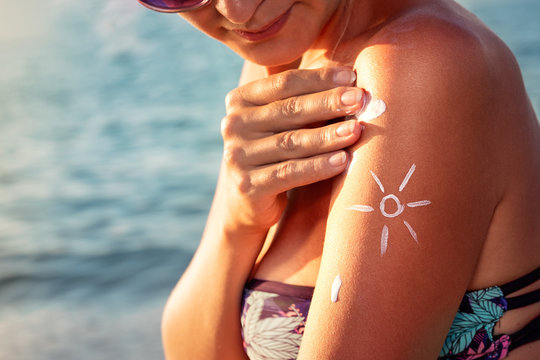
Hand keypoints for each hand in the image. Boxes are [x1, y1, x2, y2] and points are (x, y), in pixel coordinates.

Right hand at [218, 67, 364, 233]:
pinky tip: (342, 161)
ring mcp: (237, 156)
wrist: (249, 201)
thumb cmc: (274, 152)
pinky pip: (289, 173)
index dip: (319, 79)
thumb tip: (348, 78)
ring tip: (356, 130)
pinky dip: (318, 167)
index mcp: (240, 100)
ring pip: (291, 142)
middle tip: (359, 99)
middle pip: (289, 110)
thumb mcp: (280, 122)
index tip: (352, 77)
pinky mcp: (247, 185)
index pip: (285, 83)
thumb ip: (301, 98)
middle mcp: (233, 125)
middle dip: (328, 103)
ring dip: (327, 135)